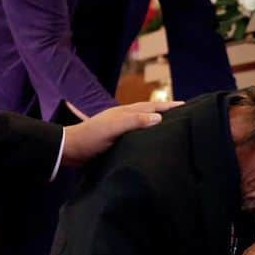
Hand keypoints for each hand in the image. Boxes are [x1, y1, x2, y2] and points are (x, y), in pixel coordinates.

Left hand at [61, 101, 181, 165]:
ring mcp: (119, 127)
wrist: (69, 149)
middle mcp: (123, 117)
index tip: (185, 105)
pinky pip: (137, 132)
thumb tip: (159, 118)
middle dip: (165, 111)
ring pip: (143, 121)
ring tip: (170, 125)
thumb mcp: (113, 128)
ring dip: (156, 121)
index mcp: (124, 112)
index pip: (151, 107)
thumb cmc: (90, 138)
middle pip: (149, 111)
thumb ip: (134, 121)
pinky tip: (149, 139)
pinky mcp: (115, 139)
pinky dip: (147, 132)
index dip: (168, 106)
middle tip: (183, 113)